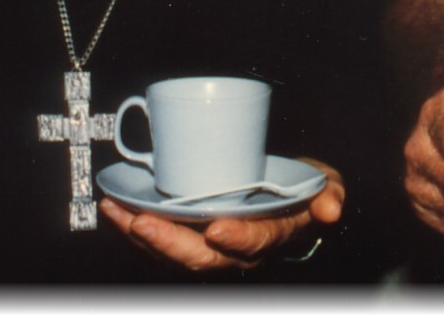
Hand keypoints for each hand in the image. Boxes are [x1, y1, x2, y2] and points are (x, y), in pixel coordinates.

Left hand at [98, 158, 343, 270]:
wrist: (280, 196)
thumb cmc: (299, 189)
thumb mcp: (323, 185)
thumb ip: (328, 193)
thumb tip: (329, 209)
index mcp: (269, 237)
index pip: (253, 244)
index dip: (237, 239)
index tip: (218, 228)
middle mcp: (235, 251)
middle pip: (201, 258)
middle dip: (169, 244)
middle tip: (143, 223)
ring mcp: (207, 248)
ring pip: (172, 253)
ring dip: (142, 237)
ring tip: (117, 212)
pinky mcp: (187, 237)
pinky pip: (157, 242)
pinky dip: (132, 227)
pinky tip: (114, 208)